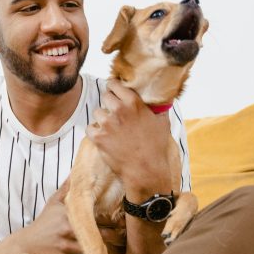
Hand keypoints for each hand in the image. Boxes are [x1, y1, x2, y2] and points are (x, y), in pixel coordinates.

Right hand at [19, 180, 125, 253]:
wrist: (24, 245)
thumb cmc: (43, 223)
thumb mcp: (54, 203)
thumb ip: (67, 189)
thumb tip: (77, 170)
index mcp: (69, 213)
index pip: (97, 216)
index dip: (114, 219)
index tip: (126, 221)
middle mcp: (68, 228)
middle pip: (100, 233)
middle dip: (118, 237)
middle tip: (128, 237)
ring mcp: (65, 245)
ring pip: (95, 250)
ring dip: (112, 252)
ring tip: (125, 252)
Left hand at [88, 79, 178, 199]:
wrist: (145, 169)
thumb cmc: (155, 147)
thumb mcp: (163, 122)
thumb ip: (159, 108)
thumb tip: (163, 99)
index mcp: (133, 103)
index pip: (115, 84)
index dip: (113, 87)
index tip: (114, 90)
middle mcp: (118, 110)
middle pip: (105, 96)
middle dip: (108, 103)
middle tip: (114, 112)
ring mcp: (107, 123)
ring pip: (97, 112)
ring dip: (102, 118)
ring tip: (110, 127)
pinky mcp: (98, 137)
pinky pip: (90, 128)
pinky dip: (94, 132)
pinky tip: (103, 136)